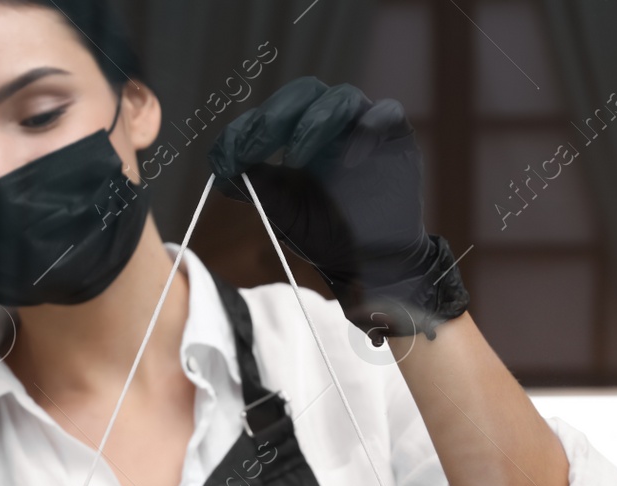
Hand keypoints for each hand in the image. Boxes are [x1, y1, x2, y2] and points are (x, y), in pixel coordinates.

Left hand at [208, 76, 468, 338]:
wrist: (369, 261)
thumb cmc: (326, 233)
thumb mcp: (282, 211)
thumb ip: (255, 185)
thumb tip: (219, 168)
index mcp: (300, 134)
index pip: (272, 113)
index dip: (247, 128)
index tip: (227, 156)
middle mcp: (332, 123)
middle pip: (303, 93)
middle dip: (274, 118)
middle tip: (254, 147)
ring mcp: (364, 126)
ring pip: (341, 97)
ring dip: (313, 122)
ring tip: (296, 157)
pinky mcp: (396, 136)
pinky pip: (386, 113)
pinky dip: (367, 128)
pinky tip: (348, 159)